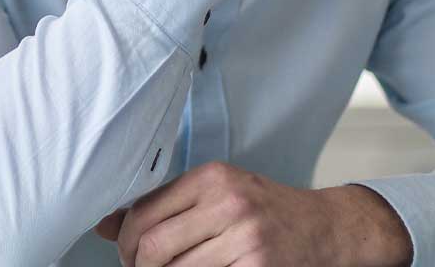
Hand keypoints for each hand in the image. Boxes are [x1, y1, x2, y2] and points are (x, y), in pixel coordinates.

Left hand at [93, 162, 411, 266]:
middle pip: (151, 248)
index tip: (128, 256)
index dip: (123, 243)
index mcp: (212, 178)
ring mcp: (246, 238)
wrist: (331, 229)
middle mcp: (229, 203)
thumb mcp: (218, 195)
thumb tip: (103, 225)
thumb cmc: (267, 212)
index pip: (142, 214)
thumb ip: (164, 206)